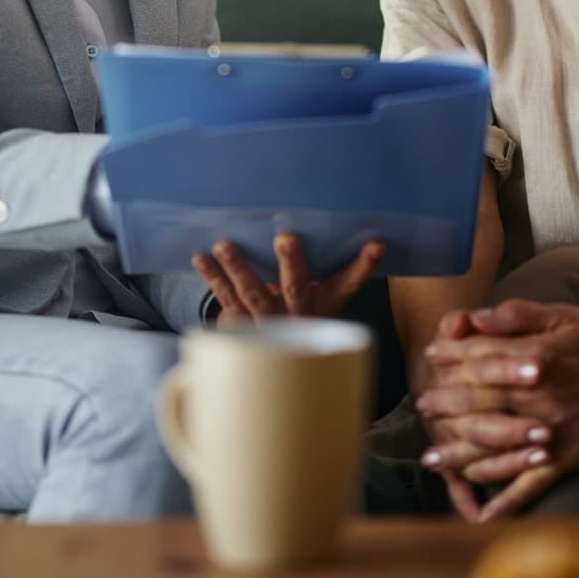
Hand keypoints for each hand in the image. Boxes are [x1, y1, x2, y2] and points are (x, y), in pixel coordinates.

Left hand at [193, 232, 383, 323]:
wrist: (268, 357)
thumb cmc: (294, 307)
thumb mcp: (316, 293)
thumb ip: (322, 266)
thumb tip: (327, 220)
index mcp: (323, 305)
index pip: (348, 285)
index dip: (363, 267)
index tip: (377, 244)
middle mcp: (297, 317)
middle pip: (296, 291)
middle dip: (292, 265)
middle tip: (286, 238)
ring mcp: (267, 323)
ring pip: (253, 296)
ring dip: (239, 268)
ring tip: (226, 245)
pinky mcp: (239, 325)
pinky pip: (225, 299)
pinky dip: (213, 277)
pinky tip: (201, 256)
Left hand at [417, 300, 578, 520]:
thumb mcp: (563, 314)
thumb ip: (515, 316)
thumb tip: (472, 319)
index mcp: (534, 357)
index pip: (478, 359)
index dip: (449, 358)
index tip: (430, 359)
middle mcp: (538, 397)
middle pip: (477, 404)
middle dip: (444, 406)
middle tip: (422, 408)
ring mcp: (551, 431)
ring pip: (494, 447)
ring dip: (460, 455)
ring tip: (433, 460)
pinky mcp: (568, 458)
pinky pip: (531, 483)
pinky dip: (507, 501)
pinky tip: (483, 513)